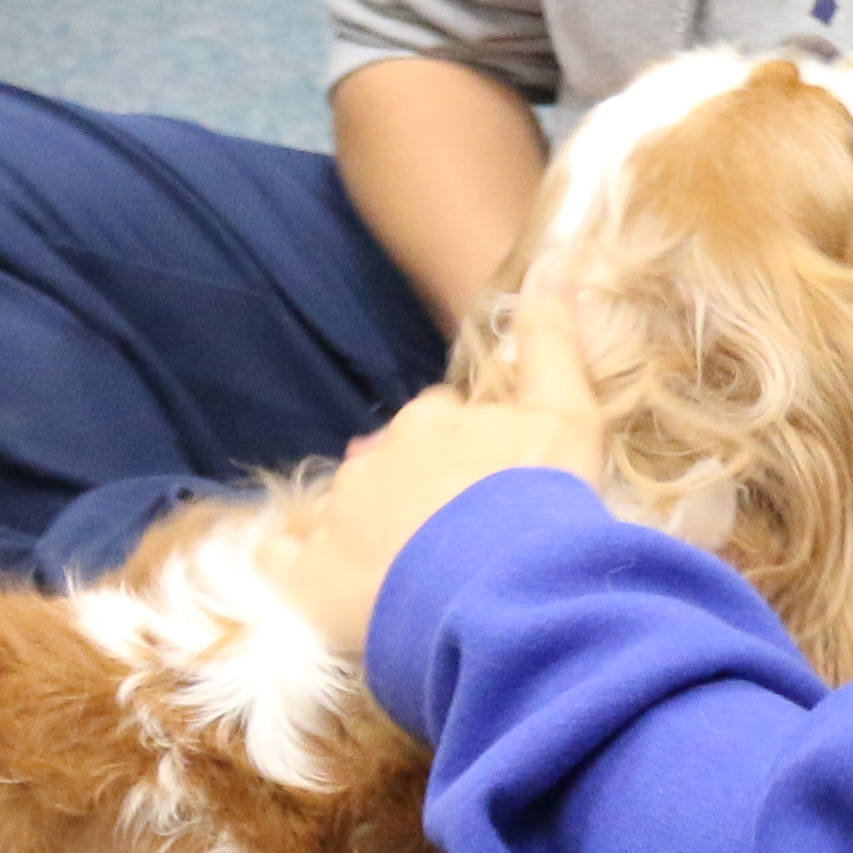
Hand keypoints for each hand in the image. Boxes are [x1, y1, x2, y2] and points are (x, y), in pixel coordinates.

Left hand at [263, 304, 606, 659]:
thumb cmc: (542, 506)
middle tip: (457, 537)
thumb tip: (551, 257)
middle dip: (415, 491)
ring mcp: (336, 520)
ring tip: (411, 576)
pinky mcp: (307, 580)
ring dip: (368, 530)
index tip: (491, 488)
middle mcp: (374, 459)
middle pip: (390, 464)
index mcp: (430, 419)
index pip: (441, 420)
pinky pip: (284, 561)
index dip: (466, 452)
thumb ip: (552, 338)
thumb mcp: (568, 416)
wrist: (509, 596)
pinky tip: (333, 588)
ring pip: (344, 509)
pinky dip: (300, 568)